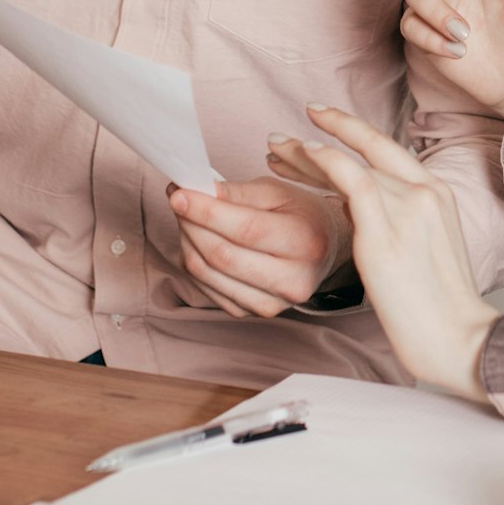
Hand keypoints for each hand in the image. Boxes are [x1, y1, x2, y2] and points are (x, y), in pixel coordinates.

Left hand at [167, 172, 349, 318]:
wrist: (325, 249)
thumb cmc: (301, 215)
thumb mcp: (278, 192)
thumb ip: (238, 192)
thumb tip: (197, 191)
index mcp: (305, 243)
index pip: (245, 229)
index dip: (206, 211)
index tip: (178, 193)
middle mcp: (292, 281)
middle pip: (222, 255)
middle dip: (190, 224)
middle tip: (178, 199)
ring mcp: (273, 304)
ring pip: (208, 274)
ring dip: (186, 242)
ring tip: (186, 217)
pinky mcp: (253, 313)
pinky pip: (208, 289)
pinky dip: (194, 262)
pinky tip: (197, 241)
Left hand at [269, 104, 497, 402]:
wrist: (460, 337)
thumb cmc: (438, 306)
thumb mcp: (423, 246)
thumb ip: (394, 218)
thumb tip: (353, 205)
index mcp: (437, 192)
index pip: (386, 149)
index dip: (350, 130)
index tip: (320, 123)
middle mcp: (425, 190)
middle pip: (367, 148)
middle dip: (322, 133)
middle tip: (280, 137)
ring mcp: (407, 208)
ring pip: (352, 163)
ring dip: (307, 154)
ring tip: (274, 153)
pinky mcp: (386, 233)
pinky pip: (353, 181)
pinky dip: (326, 164)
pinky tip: (303, 157)